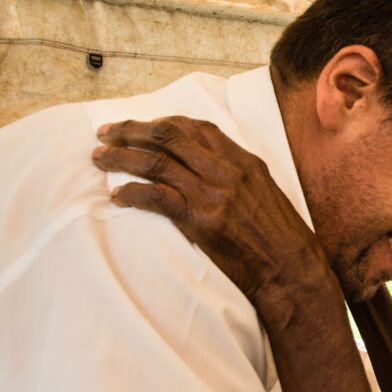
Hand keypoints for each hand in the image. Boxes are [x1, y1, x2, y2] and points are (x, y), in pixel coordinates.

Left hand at [92, 116, 326, 306]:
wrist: (291, 269)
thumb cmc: (282, 238)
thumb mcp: (267, 194)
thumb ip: (238, 177)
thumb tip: (209, 170)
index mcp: (245, 161)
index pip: (197, 127)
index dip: (164, 122)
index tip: (143, 125)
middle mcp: (227, 171)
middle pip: (168, 136)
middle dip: (131, 130)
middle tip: (106, 132)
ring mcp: (213, 194)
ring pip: (155, 162)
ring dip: (121, 158)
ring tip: (100, 158)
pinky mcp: (201, 221)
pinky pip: (157, 197)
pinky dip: (132, 193)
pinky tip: (118, 196)